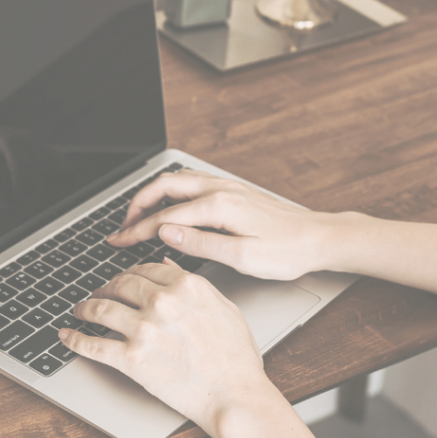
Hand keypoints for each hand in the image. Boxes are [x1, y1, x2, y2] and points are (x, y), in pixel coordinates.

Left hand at [61, 259, 271, 437]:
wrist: (234, 396)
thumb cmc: (236, 358)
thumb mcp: (224, 308)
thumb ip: (194, 285)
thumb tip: (168, 266)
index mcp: (186, 286)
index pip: (146, 269)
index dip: (130, 274)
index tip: (123, 280)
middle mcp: (162, 302)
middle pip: (120, 284)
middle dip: (105, 287)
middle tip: (99, 292)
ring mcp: (144, 329)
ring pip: (101, 308)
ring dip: (85, 308)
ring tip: (80, 310)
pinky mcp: (131, 359)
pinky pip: (94, 345)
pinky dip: (75, 339)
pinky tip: (68, 336)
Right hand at [108, 169, 328, 280]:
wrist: (318, 238)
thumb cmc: (287, 252)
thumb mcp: (243, 256)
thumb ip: (200, 243)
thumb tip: (165, 232)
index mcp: (219, 205)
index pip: (164, 216)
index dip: (136, 231)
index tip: (118, 242)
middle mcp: (220, 189)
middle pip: (163, 187)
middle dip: (136, 205)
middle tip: (120, 227)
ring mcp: (226, 186)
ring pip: (176, 180)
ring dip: (151, 196)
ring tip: (137, 217)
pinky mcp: (232, 190)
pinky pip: (190, 183)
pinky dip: (169, 192)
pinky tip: (167, 206)